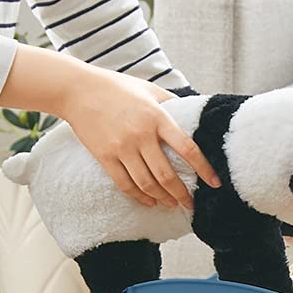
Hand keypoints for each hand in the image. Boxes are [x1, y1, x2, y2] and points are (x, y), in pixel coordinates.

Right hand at [57, 66, 218, 209]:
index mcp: (157, 117)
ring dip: (162, 198)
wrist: (78, 90)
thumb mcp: (148, 89)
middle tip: (191, 204)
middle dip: (182, 194)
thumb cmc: (116, 87)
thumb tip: (192, 113)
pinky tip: (149, 202)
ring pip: (146, 183)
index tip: (214, 183)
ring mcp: (122, 147)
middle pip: (166, 174)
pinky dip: (139, 197)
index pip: (187, 148)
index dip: (204, 169)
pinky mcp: (105, 156)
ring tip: (172, 205)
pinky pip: (125, 184)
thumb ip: (171, 102)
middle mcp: (141, 134)